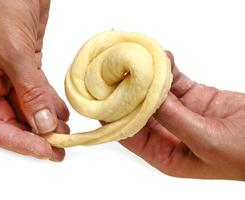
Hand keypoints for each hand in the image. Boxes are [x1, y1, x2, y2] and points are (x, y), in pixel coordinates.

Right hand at [0, 0, 69, 160]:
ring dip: (45, 123)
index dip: (18, 143)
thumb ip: (29, 91)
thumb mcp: (15, 52)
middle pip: (11, 122)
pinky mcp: (26, 69)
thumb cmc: (3, 6)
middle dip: (36, 136)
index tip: (44, 150)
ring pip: (27, 110)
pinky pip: (37, 94)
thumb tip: (43, 125)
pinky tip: (62, 114)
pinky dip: (50, 105)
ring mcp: (9, 78)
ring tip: (65, 133)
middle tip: (59, 146)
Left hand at [121, 51, 244, 179]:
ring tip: (136, 60)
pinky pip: (175, 82)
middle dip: (126, 93)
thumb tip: (149, 100)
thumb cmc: (244, 154)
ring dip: (146, 78)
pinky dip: (167, 70)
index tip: (100, 98)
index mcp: (164, 154)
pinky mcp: (194, 97)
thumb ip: (175, 120)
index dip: (113, 117)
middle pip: (138, 112)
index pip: (129, 135)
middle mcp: (167, 134)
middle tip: (113, 72)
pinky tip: (161, 58)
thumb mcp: (206, 142)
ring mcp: (180, 114)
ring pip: (155, 94)